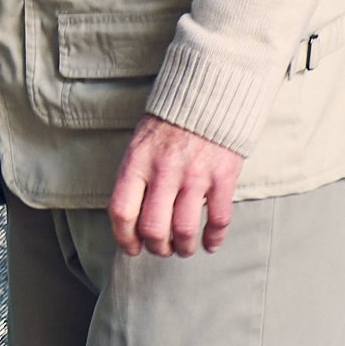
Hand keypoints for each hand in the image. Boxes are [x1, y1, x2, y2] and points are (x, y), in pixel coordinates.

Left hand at [109, 114, 242, 256]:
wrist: (205, 97)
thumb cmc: (167, 127)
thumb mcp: (139, 147)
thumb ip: (134, 180)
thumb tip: (130, 222)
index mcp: (137, 163)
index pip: (122, 212)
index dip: (125, 238)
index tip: (132, 248)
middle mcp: (164, 171)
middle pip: (153, 227)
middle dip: (157, 247)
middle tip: (162, 248)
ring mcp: (195, 175)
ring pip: (185, 229)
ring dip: (184, 247)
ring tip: (184, 248)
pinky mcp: (223, 176)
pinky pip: (218, 219)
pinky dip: (214, 238)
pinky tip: (210, 243)